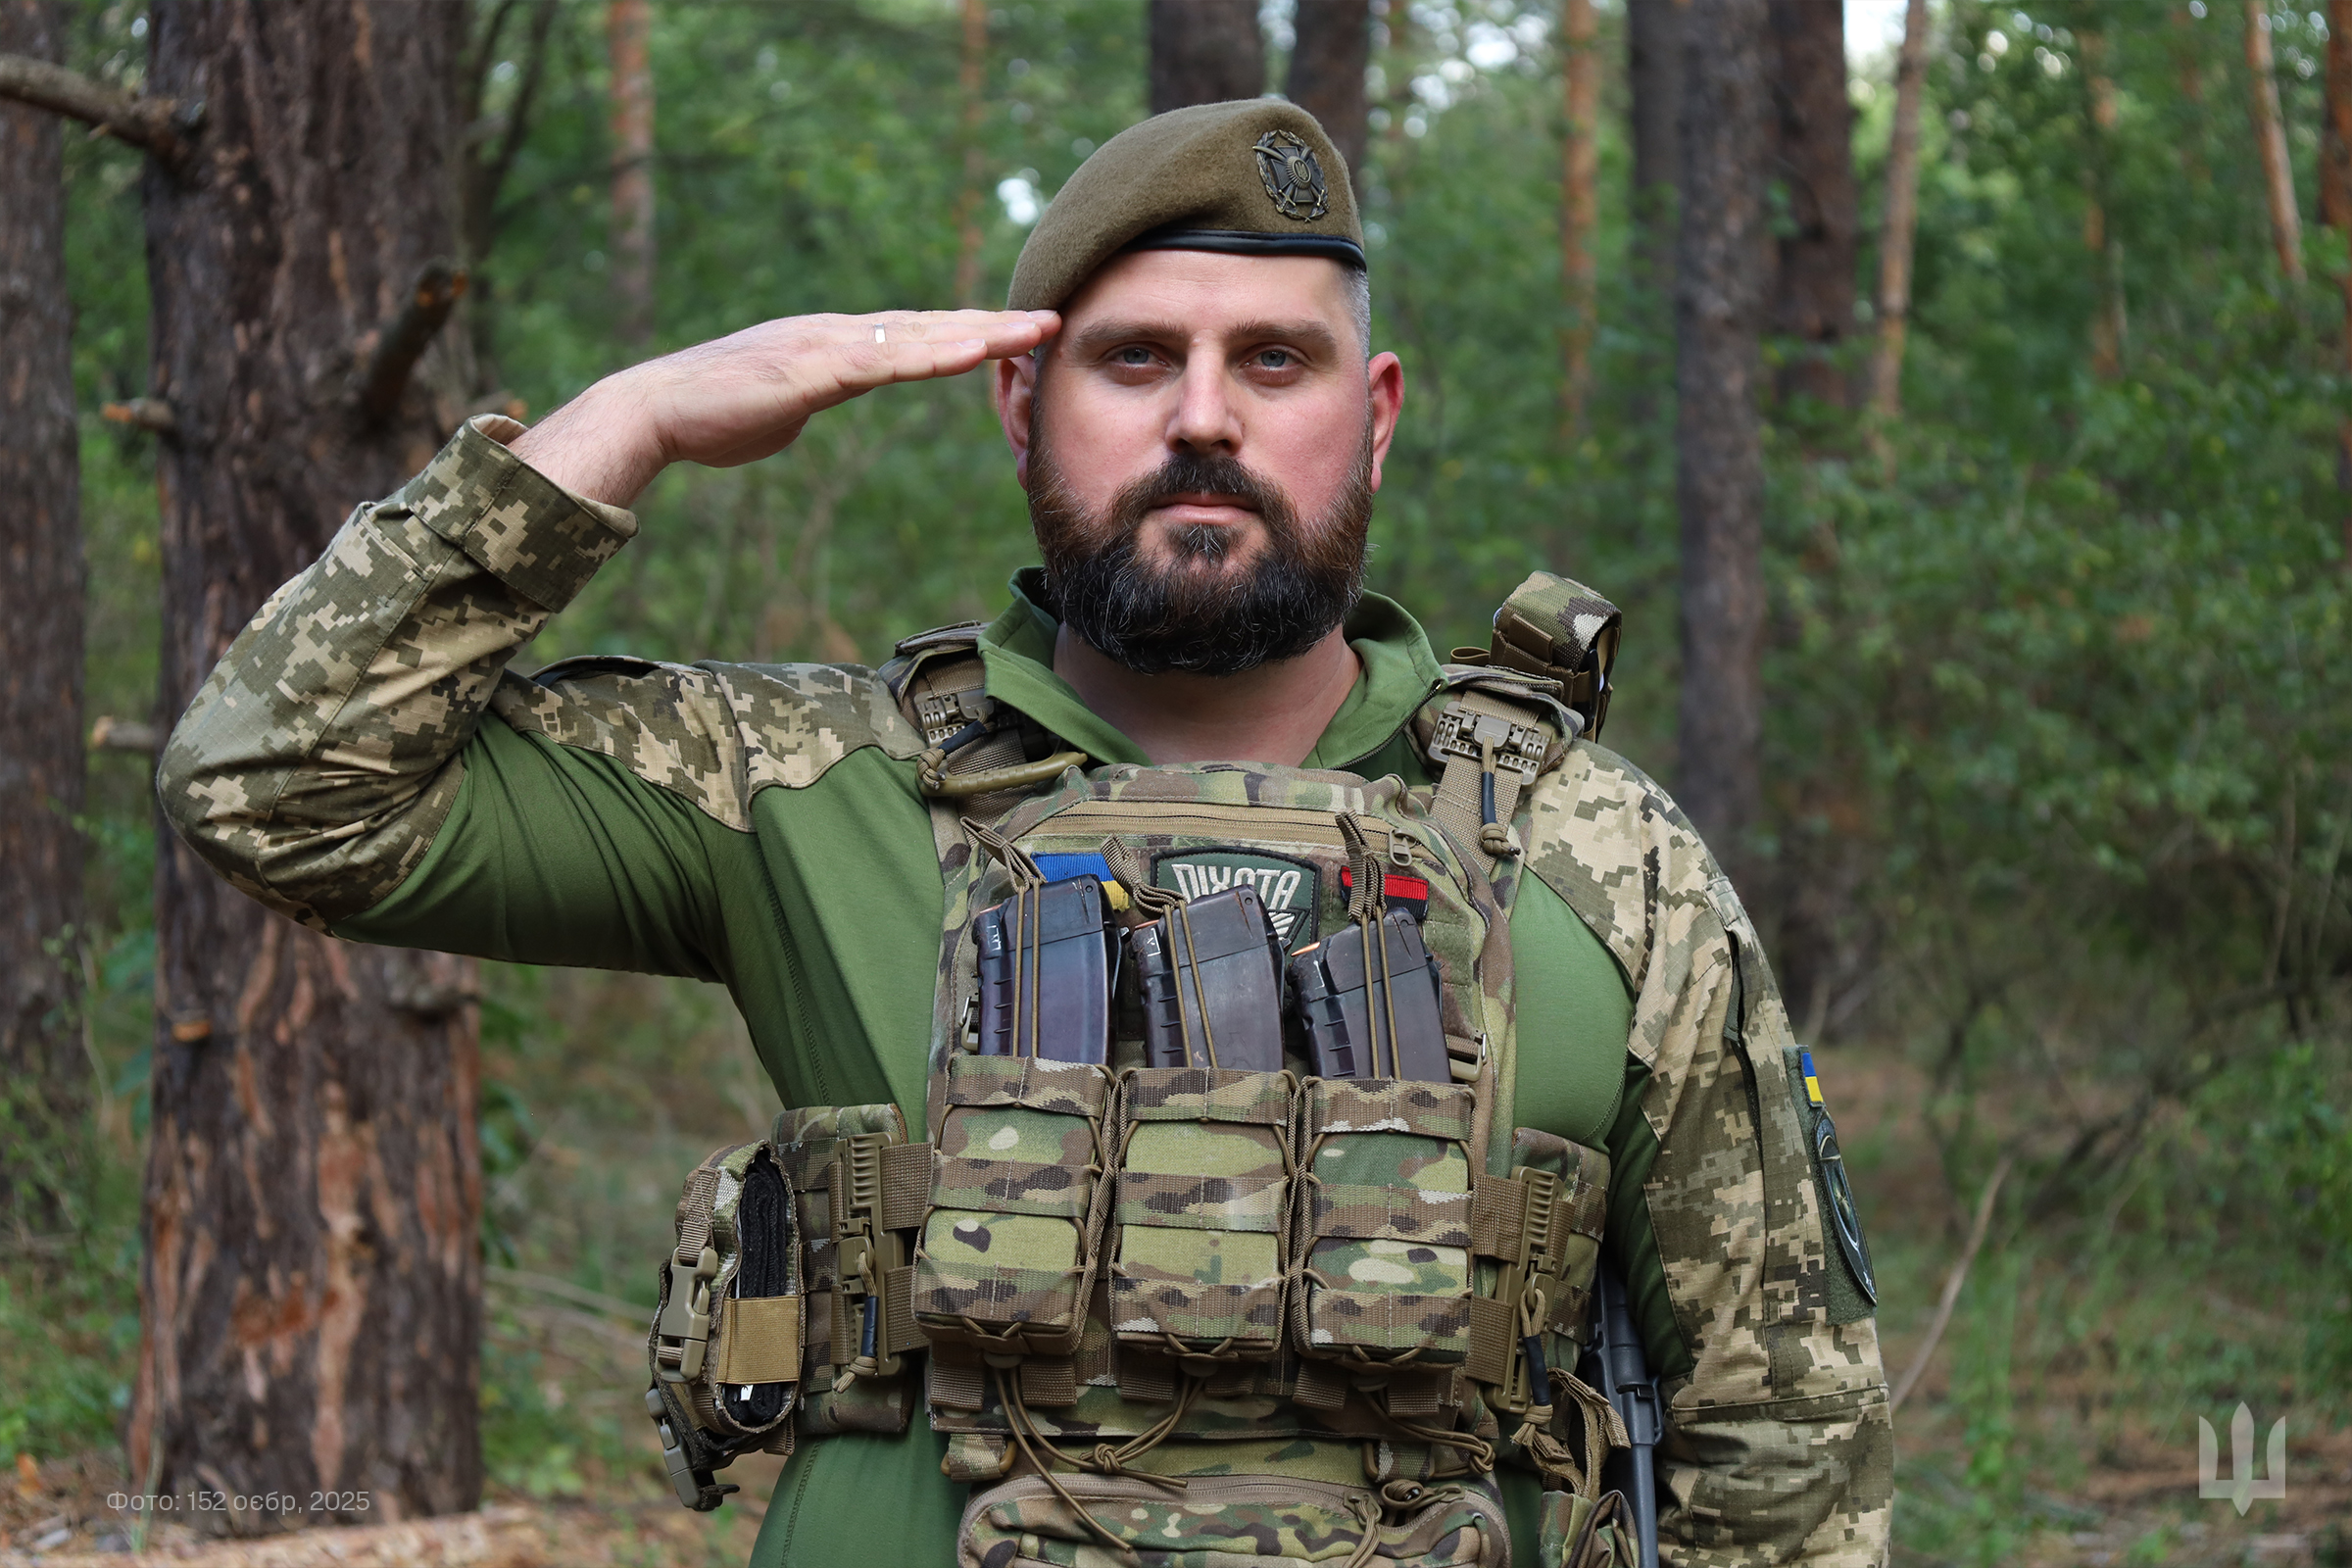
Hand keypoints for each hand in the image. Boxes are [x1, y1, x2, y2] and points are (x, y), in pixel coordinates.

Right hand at [508, 308, 1059, 506]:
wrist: (656, 410)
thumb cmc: (714, 414)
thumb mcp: (783, 405)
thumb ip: (813, 395)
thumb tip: (822, 399)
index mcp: (835, 343)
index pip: (915, 335)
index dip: (968, 332)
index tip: (1018, 333)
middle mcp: (837, 333)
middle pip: (929, 326)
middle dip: (992, 324)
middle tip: (1050, 317)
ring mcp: (825, 346)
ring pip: (917, 337)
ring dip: (978, 333)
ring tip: (1031, 330)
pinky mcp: (811, 370)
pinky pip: (883, 362)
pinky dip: (930, 354)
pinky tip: (969, 352)